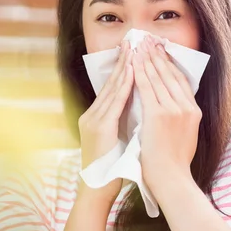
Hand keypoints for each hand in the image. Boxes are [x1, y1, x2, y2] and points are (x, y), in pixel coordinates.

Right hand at [78, 40, 133, 203]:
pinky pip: (114, 103)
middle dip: (124, 61)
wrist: (98, 189)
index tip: (134, 52)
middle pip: (110, 83)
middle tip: (133, 41)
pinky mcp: (99, 128)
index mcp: (96, 117)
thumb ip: (122, 122)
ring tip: (134, 49)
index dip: (123, 69)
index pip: (112, 88)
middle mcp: (92, 115)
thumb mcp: (116, 140)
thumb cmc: (111, 168)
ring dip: (125, 67)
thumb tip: (139, 107)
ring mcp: (94, 120)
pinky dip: (125, 86)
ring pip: (112, 88)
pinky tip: (133, 73)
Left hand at [132, 37, 200, 192]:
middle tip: (148, 40)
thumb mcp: (185, 136)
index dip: (169, 63)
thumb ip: (180, 119)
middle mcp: (187, 107)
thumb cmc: (173, 163)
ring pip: (158, 77)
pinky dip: (139, 73)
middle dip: (157, 55)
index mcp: (194, 111)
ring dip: (147, 59)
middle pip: (170, 74)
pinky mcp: (160, 114)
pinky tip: (133, 62)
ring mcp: (174, 110)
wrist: (171, 179)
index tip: (160, 51)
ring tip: (139, 45)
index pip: (180, 80)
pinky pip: (146, 88)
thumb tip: (174, 107)